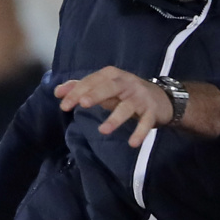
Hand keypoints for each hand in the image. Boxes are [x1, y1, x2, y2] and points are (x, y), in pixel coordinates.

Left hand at [56, 67, 173, 146]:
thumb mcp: (104, 87)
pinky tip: (132, 143)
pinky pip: (146, 122)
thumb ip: (82, 88)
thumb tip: (58, 91)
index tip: (63, 105)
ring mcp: (140, 97)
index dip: (77, 92)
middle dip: (96, 94)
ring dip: (115, 118)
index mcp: (112, 75)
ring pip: (127, 107)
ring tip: (103, 131)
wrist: (161, 98)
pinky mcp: (152, 111)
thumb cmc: (126, 93)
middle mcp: (126, 83)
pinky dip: (140, 132)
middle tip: (83, 104)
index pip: (92, 81)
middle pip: (109, 87)